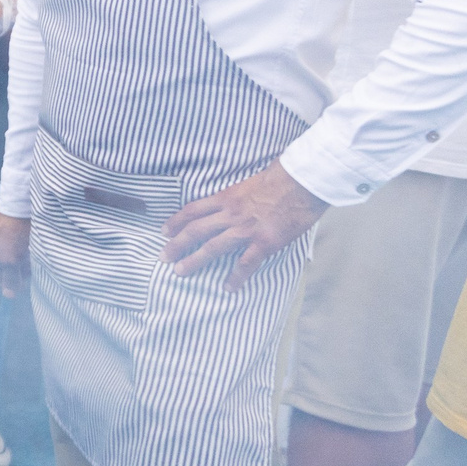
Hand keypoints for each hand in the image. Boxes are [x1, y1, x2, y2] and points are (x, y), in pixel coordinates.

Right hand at [0, 214, 31, 294]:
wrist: (22, 209)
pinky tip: (34, 250)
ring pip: (18, 264)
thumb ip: (9, 278)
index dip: (8, 282)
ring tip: (31, 255)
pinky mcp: (18, 240)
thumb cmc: (11, 236)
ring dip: (26, 264)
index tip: (19, 280)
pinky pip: (25, 255)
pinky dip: (30, 255)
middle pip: (9, 272)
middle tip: (25, 265)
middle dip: (19, 272)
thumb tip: (8, 297)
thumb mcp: (9, 260)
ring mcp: (7, 246)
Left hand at [161, 160, 330, 288]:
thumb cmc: (280, 178)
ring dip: (195, 261)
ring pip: (213, 247)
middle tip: (163, 257)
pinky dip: (236, 277)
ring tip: (180, 272)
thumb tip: (229, 201)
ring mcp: (246, 229)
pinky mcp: (265, 242)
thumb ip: (235, 195)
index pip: (192, 210)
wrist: (303, 181)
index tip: (164, 232)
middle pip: (195, 230)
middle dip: (176, 245)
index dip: (176, 222)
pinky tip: (228, 287)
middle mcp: (230, 214)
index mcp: (226, 198)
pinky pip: (246, 263)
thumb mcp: (248, 182)